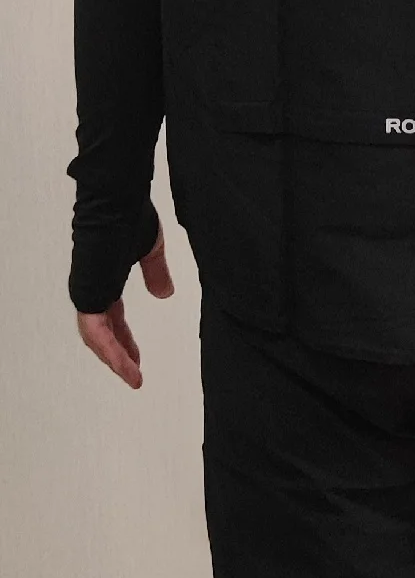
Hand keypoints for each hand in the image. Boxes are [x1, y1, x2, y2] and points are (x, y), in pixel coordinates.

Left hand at [75, 225, 174, 389]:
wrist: (119, 200)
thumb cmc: (132, 215)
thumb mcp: (150, 249)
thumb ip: (156, 273)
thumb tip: (165, 294)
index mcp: (105, 278)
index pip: (112, 318)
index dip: (124, 339)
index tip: (137, 358)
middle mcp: (93, 288)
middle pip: (102, 333)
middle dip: (118, 355)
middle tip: (134, 374)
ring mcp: (87, 291)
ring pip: (96, 337)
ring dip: (115, 360)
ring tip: (133, 378)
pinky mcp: (88, 293)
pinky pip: (96, 331)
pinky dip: (110, 351)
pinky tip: (125, 366)